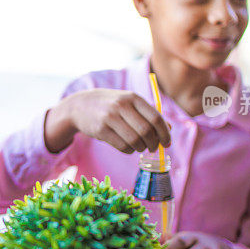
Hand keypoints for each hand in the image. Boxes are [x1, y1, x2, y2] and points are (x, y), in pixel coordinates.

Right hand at [44, 89, 170, 153]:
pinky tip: (129, 147)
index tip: (167, 143)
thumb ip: (148, 114)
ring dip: (141, 148)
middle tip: (153, 148)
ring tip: (140, 147)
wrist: (80, 105)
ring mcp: (109, 117)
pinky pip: (122, 146)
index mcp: (133, 98)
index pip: (155, 118)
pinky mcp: (101, 130)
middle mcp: (121, 106)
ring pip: (134, 140)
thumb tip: (168, 129)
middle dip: (153, 143)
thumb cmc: (111, 105)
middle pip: (146, 131)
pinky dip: (129, 150)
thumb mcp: (129, 103)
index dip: (164, 133)